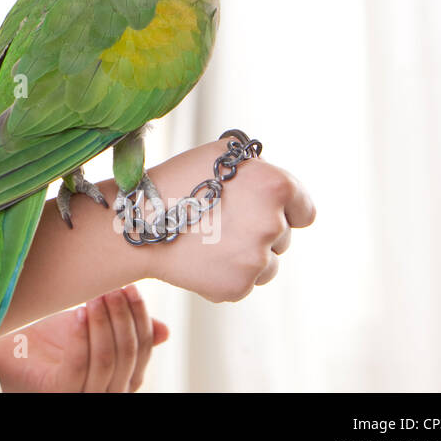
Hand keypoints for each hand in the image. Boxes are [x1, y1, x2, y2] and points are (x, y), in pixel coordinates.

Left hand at [0, 285, 169, 391]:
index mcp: (119, 377)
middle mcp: (105, 391)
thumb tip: (164, 331)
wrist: (1, 345)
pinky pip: (78, 366)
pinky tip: (79, 313)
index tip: (133, 288)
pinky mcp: (57, 393)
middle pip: (128, 357)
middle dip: (124, 319)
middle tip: (115, 287)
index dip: (142, 319)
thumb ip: (124, 328)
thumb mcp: (91, 327)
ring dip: (106, 325)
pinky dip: (82, 338)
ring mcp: (82, 395)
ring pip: (107, 362)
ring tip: (97, 296)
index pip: (142, 351)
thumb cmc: (44, 338)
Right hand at [140, 137, 316, 302]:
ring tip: (208, 240)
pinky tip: (201, 257)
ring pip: (267, 263)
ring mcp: (256, 259)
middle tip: (220, 221)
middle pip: (283, 237)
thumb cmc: (176, 180)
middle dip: (258, 230)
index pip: (304, 210)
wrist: (136, 220)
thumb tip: (278, 186)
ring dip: (246, 255)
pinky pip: (245, 282)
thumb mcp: (218, 154)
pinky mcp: (239, 286)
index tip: (260, 210)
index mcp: (275, 185)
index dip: (284, 209)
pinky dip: (227, 274)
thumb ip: (258, 168)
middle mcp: (272, 223)